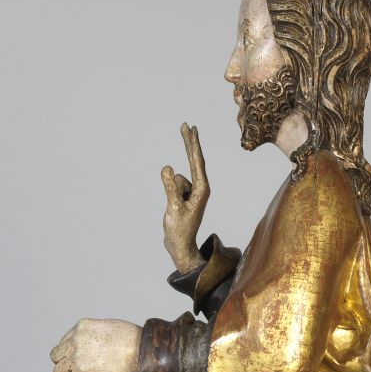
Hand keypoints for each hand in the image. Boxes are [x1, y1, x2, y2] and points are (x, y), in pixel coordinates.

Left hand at [51, 319, 140, 371]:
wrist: (144, 350)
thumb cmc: (136, 340)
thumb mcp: (112, 329)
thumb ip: (99, 335)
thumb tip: (101, 348)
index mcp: (82, 326)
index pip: (65, 341)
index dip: (73, 353)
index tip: (86, 359)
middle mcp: (75, 339)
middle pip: (56, 355)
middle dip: (66, 364)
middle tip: (80, 371)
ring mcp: (77, 356)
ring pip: (58, 371)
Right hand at [161, 122, 209, 275]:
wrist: (180, 246)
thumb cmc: (179, 231)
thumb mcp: (173, 209)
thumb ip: (170, 188)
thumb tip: (168, 167)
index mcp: (202, 190)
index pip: (197, 162)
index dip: (193, 144)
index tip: (191, 129)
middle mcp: (200, 188)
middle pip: (194, 161)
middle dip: (189, 144)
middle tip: (186, 125)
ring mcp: (193, 191)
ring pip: (177, 179)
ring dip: (172, 190)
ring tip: (177, 210)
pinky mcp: (185, 195)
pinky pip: (173, 185)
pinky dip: (171, 192)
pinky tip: (175, 210)